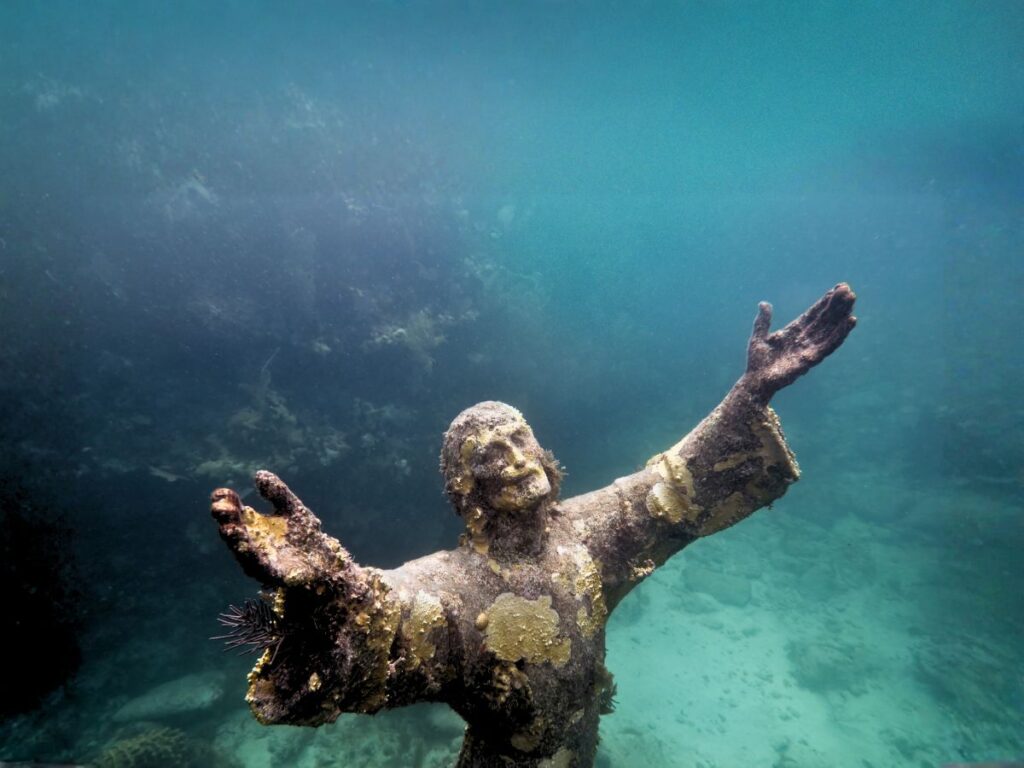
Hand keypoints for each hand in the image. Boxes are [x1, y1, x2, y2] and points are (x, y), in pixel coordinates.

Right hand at [211, 470, 349, 586]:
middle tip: (220, 507)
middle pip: (232, 529)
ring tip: (229, 527)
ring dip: (233, 538)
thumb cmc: (305, 535)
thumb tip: (259, 474)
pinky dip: (250, 556)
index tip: (222, 492)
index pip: (234, 511)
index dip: (226, 501)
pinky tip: (247, 546)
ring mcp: (259, 558)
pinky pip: (258, 565)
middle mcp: (251, 541)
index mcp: (253, 524)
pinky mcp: (271, 573)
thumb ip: (277, 493)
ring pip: (241, 548)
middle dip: (225, 519)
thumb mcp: (292, 508)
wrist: (325, 562)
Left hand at [743, 283, 856, 401]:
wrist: (755, 381)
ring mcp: (809, 348)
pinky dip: (840, 334)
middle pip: (824, 319)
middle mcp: (805, 339)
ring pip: (830, 330)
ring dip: (841, 317)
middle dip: (836, 306)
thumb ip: (763, 321)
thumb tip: (764, 303)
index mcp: (794, 331)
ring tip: (852, 303)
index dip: (824, 302)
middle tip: (849, 290)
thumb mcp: (758, 337)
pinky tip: (850, 322)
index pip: (813, 314)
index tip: (837, 289)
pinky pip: (829, 345)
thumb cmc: (757, 361)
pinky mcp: (812, 359)